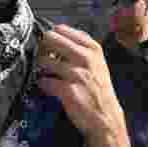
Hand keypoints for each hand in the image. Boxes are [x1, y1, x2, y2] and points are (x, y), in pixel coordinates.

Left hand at [36, 24, 127, 144]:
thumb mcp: (97, 63)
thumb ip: (80, 48)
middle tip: (43, 58)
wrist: (106, 116)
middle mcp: (85, 57)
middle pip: (50, 38)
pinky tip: (49, 88)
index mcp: (93, 48)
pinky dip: (43, 84)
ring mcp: (76, 73)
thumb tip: (56, 37)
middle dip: (42, 48)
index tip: (49, 46)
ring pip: (44, 60)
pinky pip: (44, 81)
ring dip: (41, 68)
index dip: (51, 37)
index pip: (62, 29)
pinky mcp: (68, 90)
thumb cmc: (98, 89)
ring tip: (47, 75)